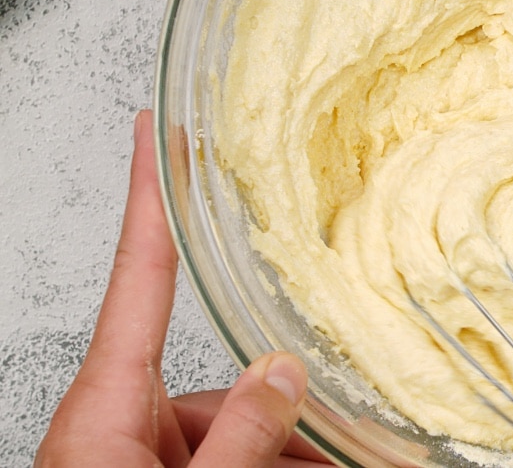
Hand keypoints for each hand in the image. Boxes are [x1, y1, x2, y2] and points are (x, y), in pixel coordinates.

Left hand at [36, 110, 330, 466]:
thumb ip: (240, 433)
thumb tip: (283, 372)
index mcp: (106, 406)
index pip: (138, 274)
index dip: (150, 194)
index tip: (159, 133)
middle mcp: (120, 420)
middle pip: (225, 384)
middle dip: (291, 414)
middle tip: (349, 441)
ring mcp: (139, 452)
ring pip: (236, 429)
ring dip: (292, 450)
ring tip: (352, 464)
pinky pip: (228, 456)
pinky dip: (276, 463)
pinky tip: (329, 467)